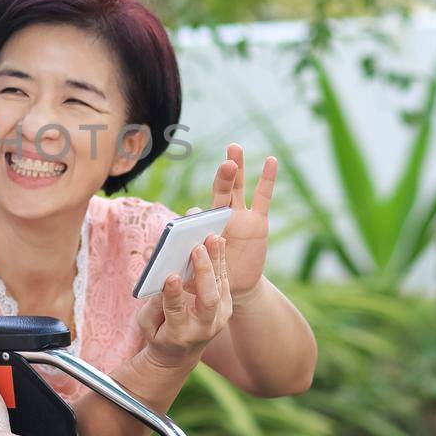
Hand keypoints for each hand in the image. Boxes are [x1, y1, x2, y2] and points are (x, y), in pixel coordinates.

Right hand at [135, 234, 231, 367]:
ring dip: (216, 259)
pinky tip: (216, 242)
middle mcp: (203, 327)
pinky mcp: (226, 306)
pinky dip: (219, 260)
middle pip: (208, 299)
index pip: (176, 310)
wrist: (181, 353)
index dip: (172, 294)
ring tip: (212, 236)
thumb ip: (153, 301)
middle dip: (203, 272)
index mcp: (178, 333)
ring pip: (220, 286)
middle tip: (197, 247)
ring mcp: (219, 317)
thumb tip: (160, 272)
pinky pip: (223, 280)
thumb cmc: (158, 333)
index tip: (170, 275)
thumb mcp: (147, 323)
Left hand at [196, 144, 276, 294]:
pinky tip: (271, 160)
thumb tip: (164, 266)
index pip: (196, 216)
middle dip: (222, 177)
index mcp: (201, 227)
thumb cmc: (209, 277)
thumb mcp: (195, 275)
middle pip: (219, 192)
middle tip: (226, 163)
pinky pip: (263, 198)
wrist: (234, 286)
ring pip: (238, 189)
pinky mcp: (258, 222)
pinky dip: (267, 179)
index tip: (193, 219)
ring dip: (237, 169)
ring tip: (234, 148)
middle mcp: (220, 216)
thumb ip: (185, 268)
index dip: (195, 217)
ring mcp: (239, 217)